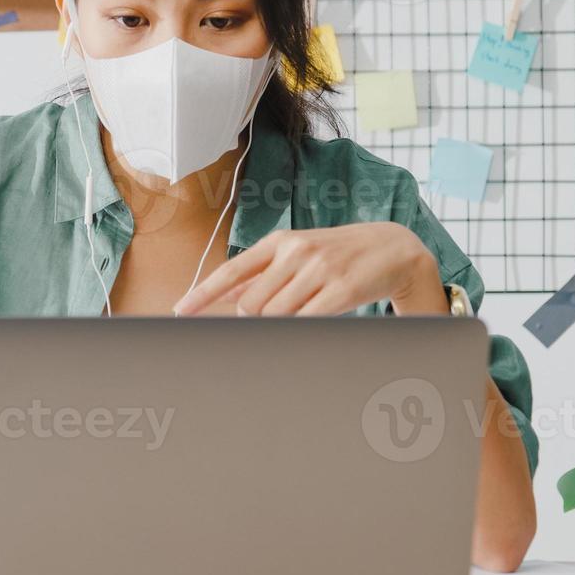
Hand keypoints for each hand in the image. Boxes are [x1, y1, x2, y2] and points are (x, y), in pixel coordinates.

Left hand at [173, 223, 444, 316]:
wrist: (393, 248)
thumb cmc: (338, 256)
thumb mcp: (298, 255)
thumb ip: (263, 275)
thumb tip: (224, 297)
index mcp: (279, 242)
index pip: (232, 271)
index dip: (203, 293)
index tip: (180, 312)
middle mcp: (296, 251)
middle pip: (250, 304)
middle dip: (249, 323)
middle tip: (262, 328)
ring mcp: (319, 269)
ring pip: (275, 315)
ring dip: (274, 329)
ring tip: (290, 325)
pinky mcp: (342, 288)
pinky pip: (306, 320)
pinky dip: (297, 331)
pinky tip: (302, 331)